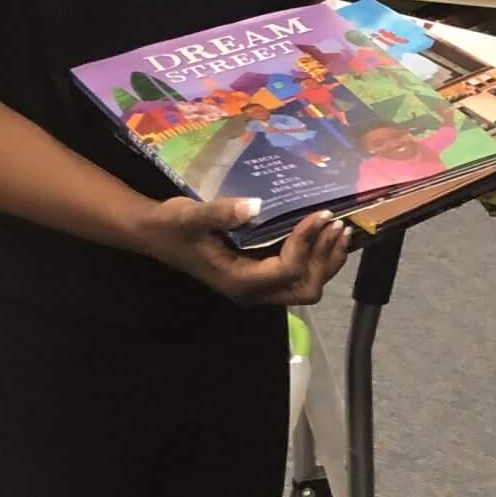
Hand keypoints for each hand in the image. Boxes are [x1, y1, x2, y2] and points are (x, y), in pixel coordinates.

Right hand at [136, 196, 351, 306]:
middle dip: (325, 258)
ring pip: (307, 286)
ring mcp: (259, 287)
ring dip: (327, 260)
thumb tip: (255, 205)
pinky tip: (327, 235)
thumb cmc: (172, 226)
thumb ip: (221, 213)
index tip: (320, 214)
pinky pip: (299, 277)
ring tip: (340, 229)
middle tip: (336, 224)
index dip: (307, 243)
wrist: (156, 234)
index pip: (287, 270)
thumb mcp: (191, 216)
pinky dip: (319, 259)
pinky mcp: (262, 277)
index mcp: (238, 280)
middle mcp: (253, 291)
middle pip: (306, 288)